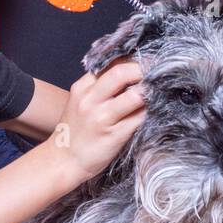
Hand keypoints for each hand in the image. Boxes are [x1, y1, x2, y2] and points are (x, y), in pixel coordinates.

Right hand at [53, 58, 146, 180]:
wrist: (63, 161)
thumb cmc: (76, 130)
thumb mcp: (81, 102)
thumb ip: (100, 87)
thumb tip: (131, 73)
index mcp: (82, 87)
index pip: (110, 63)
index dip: (131, 60)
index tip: (146, 62)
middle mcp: (90, 99)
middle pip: (121, 72)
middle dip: (143, 69)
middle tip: (158, 71)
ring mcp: (102, 117)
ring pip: (134, 95)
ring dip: (150, 91)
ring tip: (160, 91)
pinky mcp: (114, 135)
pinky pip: (139, 118)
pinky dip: (150, 111)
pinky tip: (156, 110)